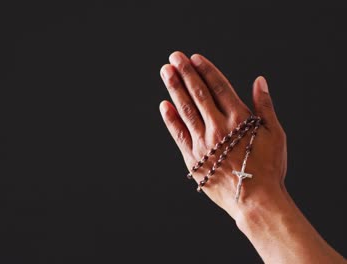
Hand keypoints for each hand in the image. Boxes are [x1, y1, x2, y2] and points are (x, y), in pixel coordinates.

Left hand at [159, 51, 286, 219]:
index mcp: (239, 119)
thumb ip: (264, 106)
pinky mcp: (192, 158)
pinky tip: (163, 105)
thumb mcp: (275, 133)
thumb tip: (259, 81)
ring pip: (186, 110)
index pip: (218, 87)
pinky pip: (178, 134)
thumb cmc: (268, 168)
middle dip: (186, 73)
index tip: (195, 58)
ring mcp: (203, 142)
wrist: (255, 200)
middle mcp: (218, 127)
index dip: (206, 71)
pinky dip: (171, 119)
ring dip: (174, 89)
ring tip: (166, 72)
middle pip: (198, 94)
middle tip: (174, 57)